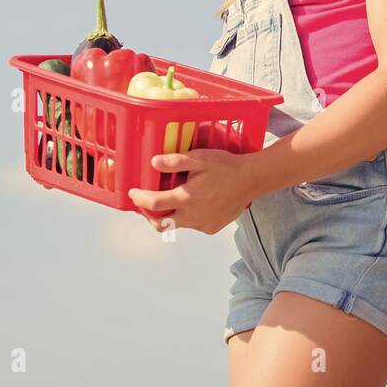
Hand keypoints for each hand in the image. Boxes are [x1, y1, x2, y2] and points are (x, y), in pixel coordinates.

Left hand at [128, 148, 261, 234]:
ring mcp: (203, 224)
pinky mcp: (211, 228)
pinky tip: (195, 203)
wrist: (252, 180)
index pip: (154, 204)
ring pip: (177, 225)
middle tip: (148, 203)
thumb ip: (176, 161)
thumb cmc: (226, 167)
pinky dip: (188, 216)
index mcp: (188, 198)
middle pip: (161, 225)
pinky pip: (192, 225)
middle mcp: (193, 215)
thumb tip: (154, 162)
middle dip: (150, 216)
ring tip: (174, 199)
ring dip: (170, 214)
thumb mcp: (200, 158)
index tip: (134, 193)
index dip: (139, 199)